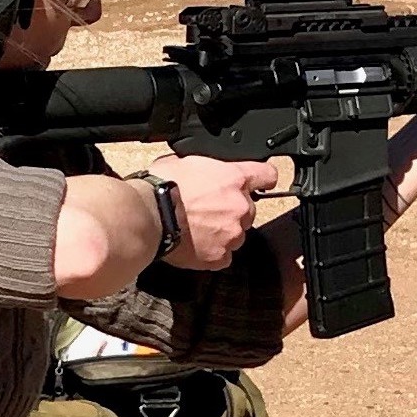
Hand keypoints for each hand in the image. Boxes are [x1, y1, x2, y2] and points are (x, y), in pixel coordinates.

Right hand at [141, 155, 278, 270]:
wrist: (149, 215)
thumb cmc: (161, 186)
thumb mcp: (184, 160)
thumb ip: (205, 167)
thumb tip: (203, 169)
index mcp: (235, 178)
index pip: (267, 175)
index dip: (262, 178)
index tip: (260, 182)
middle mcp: (240, 206)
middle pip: (248, 209)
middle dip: (232, 209)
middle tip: (208, 209)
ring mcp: (232, 233)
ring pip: (237, 233)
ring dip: (223, 231)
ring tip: (197, 228)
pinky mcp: (220, 256)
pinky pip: (223, 255)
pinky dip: (212, 252)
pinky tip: (195, 244)